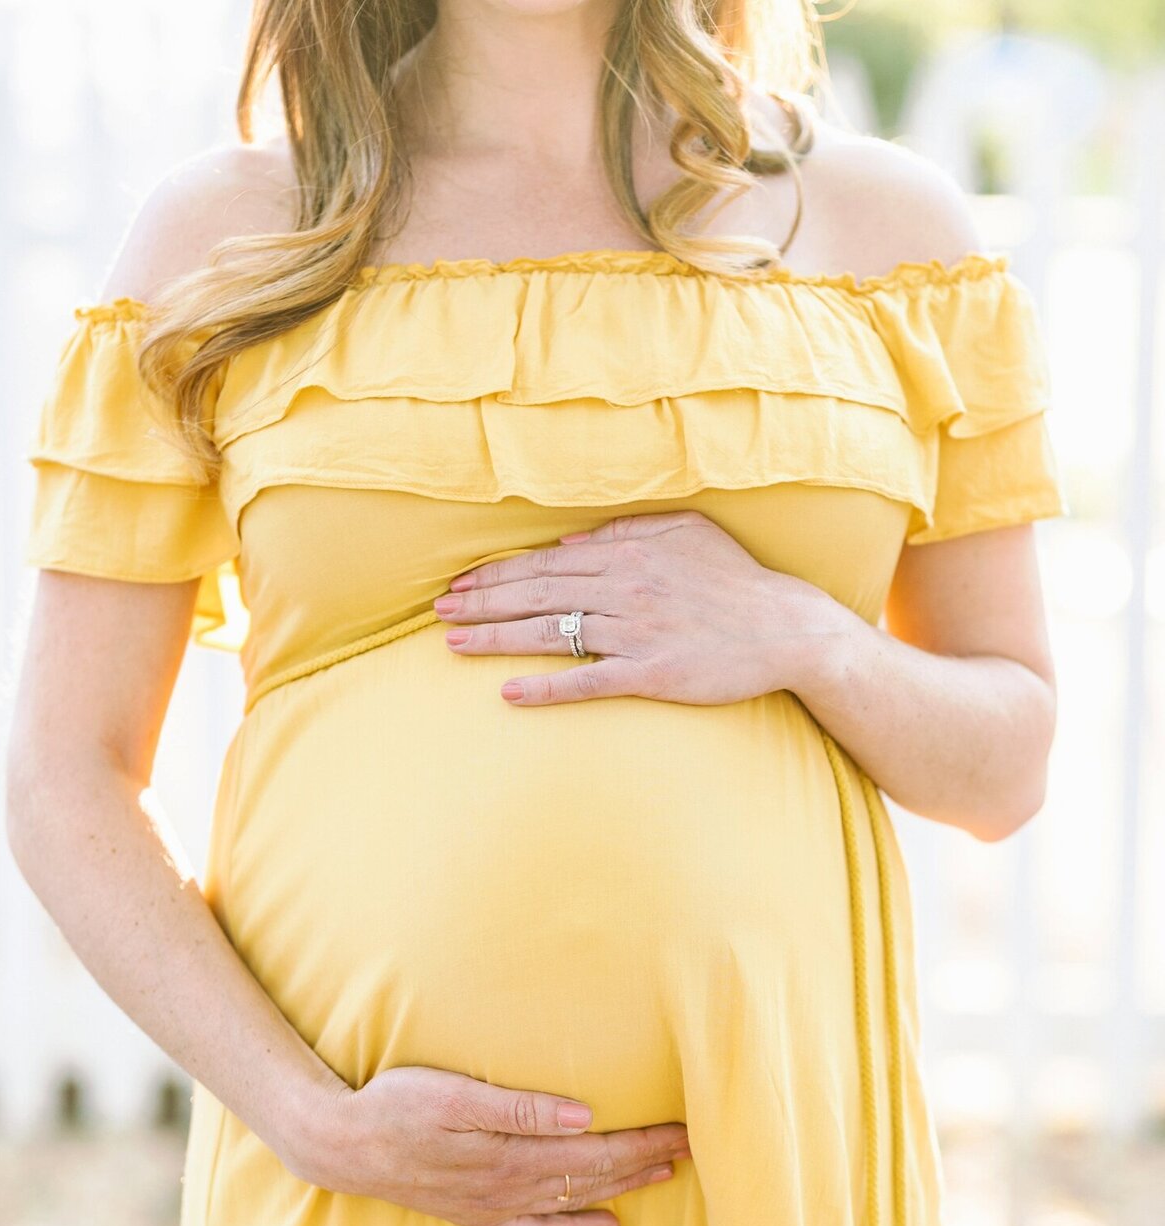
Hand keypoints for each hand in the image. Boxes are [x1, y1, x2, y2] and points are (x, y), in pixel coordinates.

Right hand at [287, 1065, 690, 1225]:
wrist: (341, 1147)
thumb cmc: (395, 1106)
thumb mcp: (453, 1095)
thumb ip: (521, 1107)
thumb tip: (586, 1115)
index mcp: (513, 1154)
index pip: (598, 1150)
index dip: (645, 1141)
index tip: (687, 1129)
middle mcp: (513, 1186)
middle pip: (596, 1176)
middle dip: (648, 1161)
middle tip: (697, 1145)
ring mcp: (497, 1205)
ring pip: (577, 1200)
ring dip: (624, 1187)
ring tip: (667, 1174)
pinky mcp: (479, 1213)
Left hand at [434, 509, 839, 706]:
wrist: (787, 629)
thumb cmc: (735, 581)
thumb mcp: (686, 532)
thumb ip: (626, 530)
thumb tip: (569, 538)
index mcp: (628, 553)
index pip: (546, 562)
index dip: (497, 573)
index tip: (460, 583)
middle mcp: (624, 589)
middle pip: (536, 594)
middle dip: (482, 601)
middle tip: (439, 611)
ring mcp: (635, 634)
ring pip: (550, 634)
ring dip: (496, 639)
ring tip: (454, 644)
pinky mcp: (651, 675)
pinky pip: (587, 682)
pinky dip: (545, 688)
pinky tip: (508, 694)